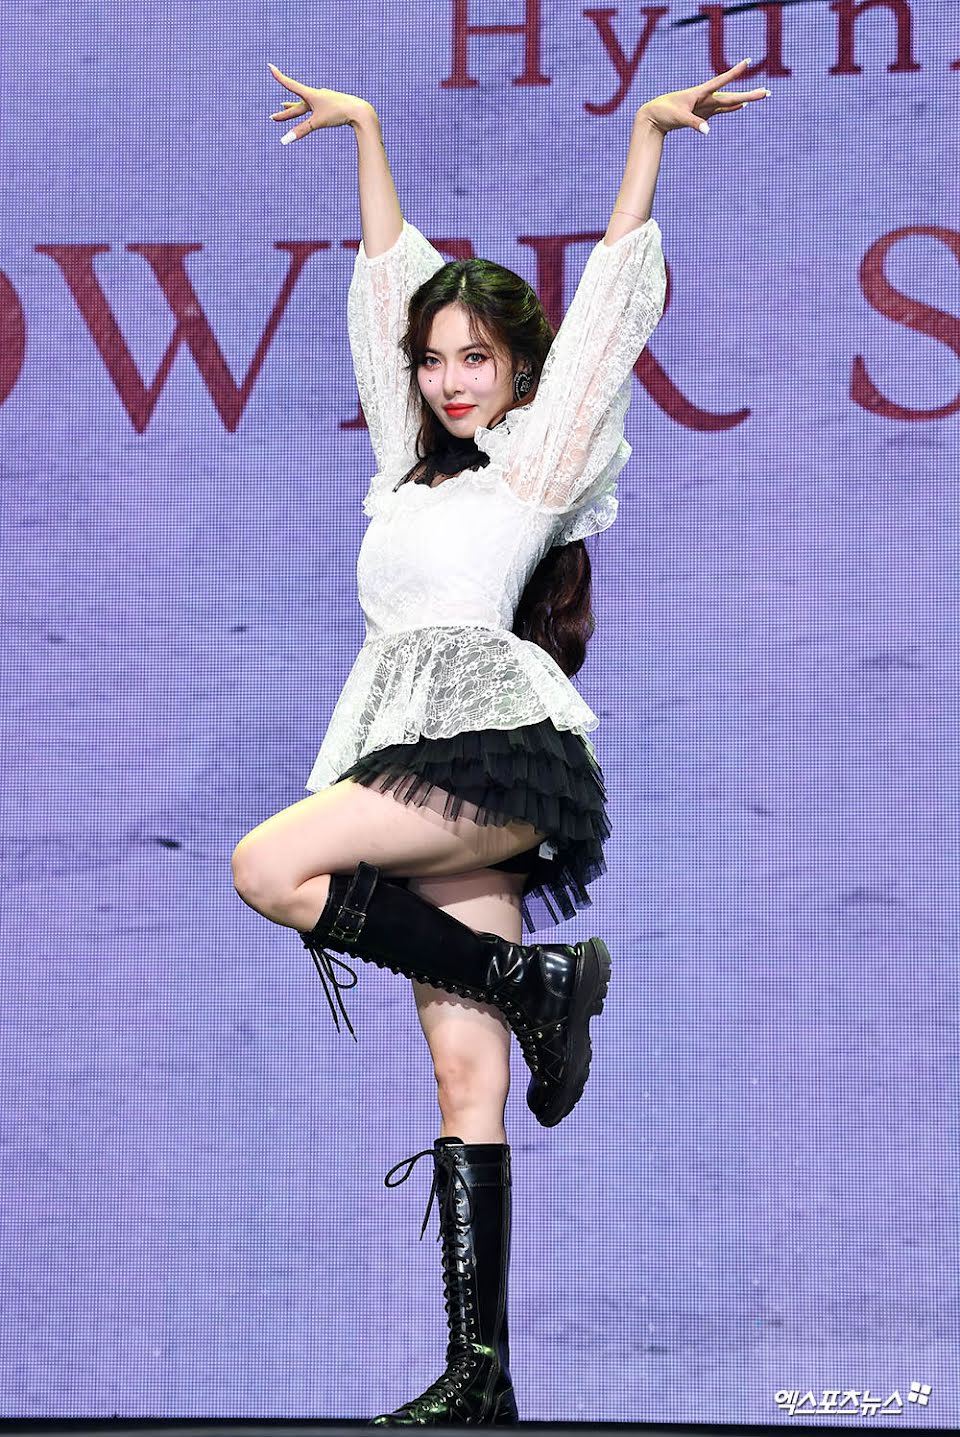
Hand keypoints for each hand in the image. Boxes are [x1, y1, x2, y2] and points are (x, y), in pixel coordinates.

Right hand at [267, 64, 373, 142]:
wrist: (358, 110)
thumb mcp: (317, 123)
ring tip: (285, 106)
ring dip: (294, 108)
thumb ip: (300, 131)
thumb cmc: (338, 114)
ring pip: (305, 105)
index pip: (290, 84)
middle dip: (285, 113)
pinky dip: (310, 110)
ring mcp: (324, 99)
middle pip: (296, 105)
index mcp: (310, 94)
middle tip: (273, 117)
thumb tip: (283, 141)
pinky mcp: (331, 105)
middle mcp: (315, 95)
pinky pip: (316, 108)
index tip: (270, 66)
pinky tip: (313, 109)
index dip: (279, 76)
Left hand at [638, 58, 769, 135]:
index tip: (748, 61)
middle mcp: (706, 97)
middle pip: (732, 95)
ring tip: (761, 95)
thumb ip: (695, 124)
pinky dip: (732, 107)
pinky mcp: (703, 113)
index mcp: (701, 93)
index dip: (734, 72)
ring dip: (745, 98)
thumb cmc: (665, 113)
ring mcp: (706, 105)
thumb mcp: (679, 118)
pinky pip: (722, 109)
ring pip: (729, 101)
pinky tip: (742, 105)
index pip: (721, 81)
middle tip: (767, 92)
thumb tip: (708, 132)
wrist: (654, 115)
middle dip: (750, 93)